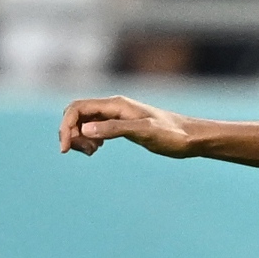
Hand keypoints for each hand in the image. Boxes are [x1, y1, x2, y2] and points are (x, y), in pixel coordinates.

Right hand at [59, 95, 200, 157]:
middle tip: (82, 153)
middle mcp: (113, 107)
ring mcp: (117, 116)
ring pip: (85, 122)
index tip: (66, 148)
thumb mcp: (144, 132)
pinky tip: (96, 150)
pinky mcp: (122, 125)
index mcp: (115, 105)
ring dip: (79, 137)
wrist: (192, 138)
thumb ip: (115, 129)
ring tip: (91, 153)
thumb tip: (85, 131)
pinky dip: (89, 138)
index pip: (78, 108)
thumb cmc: (172, 134)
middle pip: (77, 114)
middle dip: (71, 132)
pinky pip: (95, 128)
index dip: (66, 126)